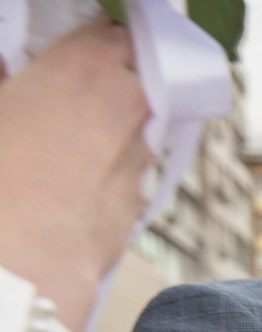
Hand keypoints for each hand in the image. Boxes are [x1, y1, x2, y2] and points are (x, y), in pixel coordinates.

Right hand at [0, 21, 149, 331]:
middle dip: (114, 80)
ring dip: (114, 126)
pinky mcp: (139, 199)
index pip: (113, 32)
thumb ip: (8, 80)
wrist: (22, 261)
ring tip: (71, 141)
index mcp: (87, 68)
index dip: (98, 43)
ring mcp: (140, 156)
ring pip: (138, 125)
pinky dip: (111, 168)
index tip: (79, 52)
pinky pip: (130, 170)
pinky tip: (76, 181)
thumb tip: (9, 72)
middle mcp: (129, 107)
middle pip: (138, 76)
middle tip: (78, 93)